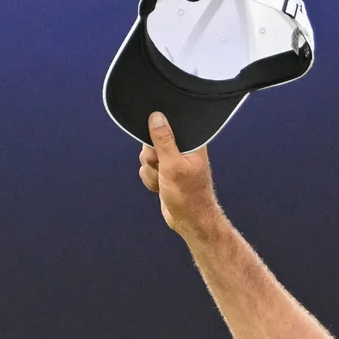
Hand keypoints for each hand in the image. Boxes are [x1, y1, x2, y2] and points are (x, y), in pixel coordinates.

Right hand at [138, 112, 221, 234]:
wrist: (190, 221)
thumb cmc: (188, 196)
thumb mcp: (173, 165)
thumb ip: (163, 140)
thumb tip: (156, 117)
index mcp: (191, 142)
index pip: (166, 126)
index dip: (157, 137)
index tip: (159, 151)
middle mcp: (182, 149)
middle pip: (151, 142)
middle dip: (152, 159)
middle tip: (163, 170)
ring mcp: (172, 161)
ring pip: (147, 158)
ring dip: (151, 173)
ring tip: (164, 182)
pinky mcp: (164, 172)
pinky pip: (147, 170)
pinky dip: (151, 181)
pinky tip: (161, 188)